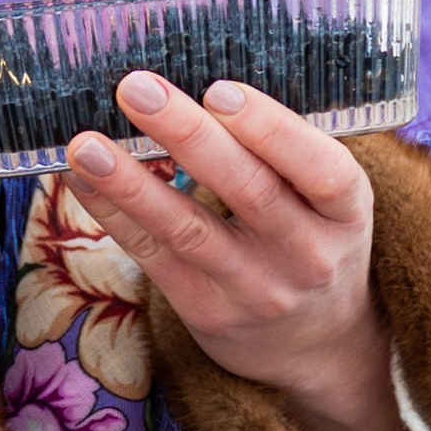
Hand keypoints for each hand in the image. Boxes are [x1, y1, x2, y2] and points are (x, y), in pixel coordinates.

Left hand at [67, 73, 401, 430]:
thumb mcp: (326, 200)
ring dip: (131, 182)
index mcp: (347, 211)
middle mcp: (308, 254)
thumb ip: (280, 151)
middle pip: (248, 190)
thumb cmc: (311, 240)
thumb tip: (191, 86)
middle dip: (188, 135)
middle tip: (137, 89)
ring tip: (86, 144)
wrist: (316, 344)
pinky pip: (154, 257)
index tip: (219, 90)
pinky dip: (114, 215)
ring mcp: (257, 288)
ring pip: (188, 228)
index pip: (322, 169)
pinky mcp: (208, 311)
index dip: (272, 130)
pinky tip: (83, 182)